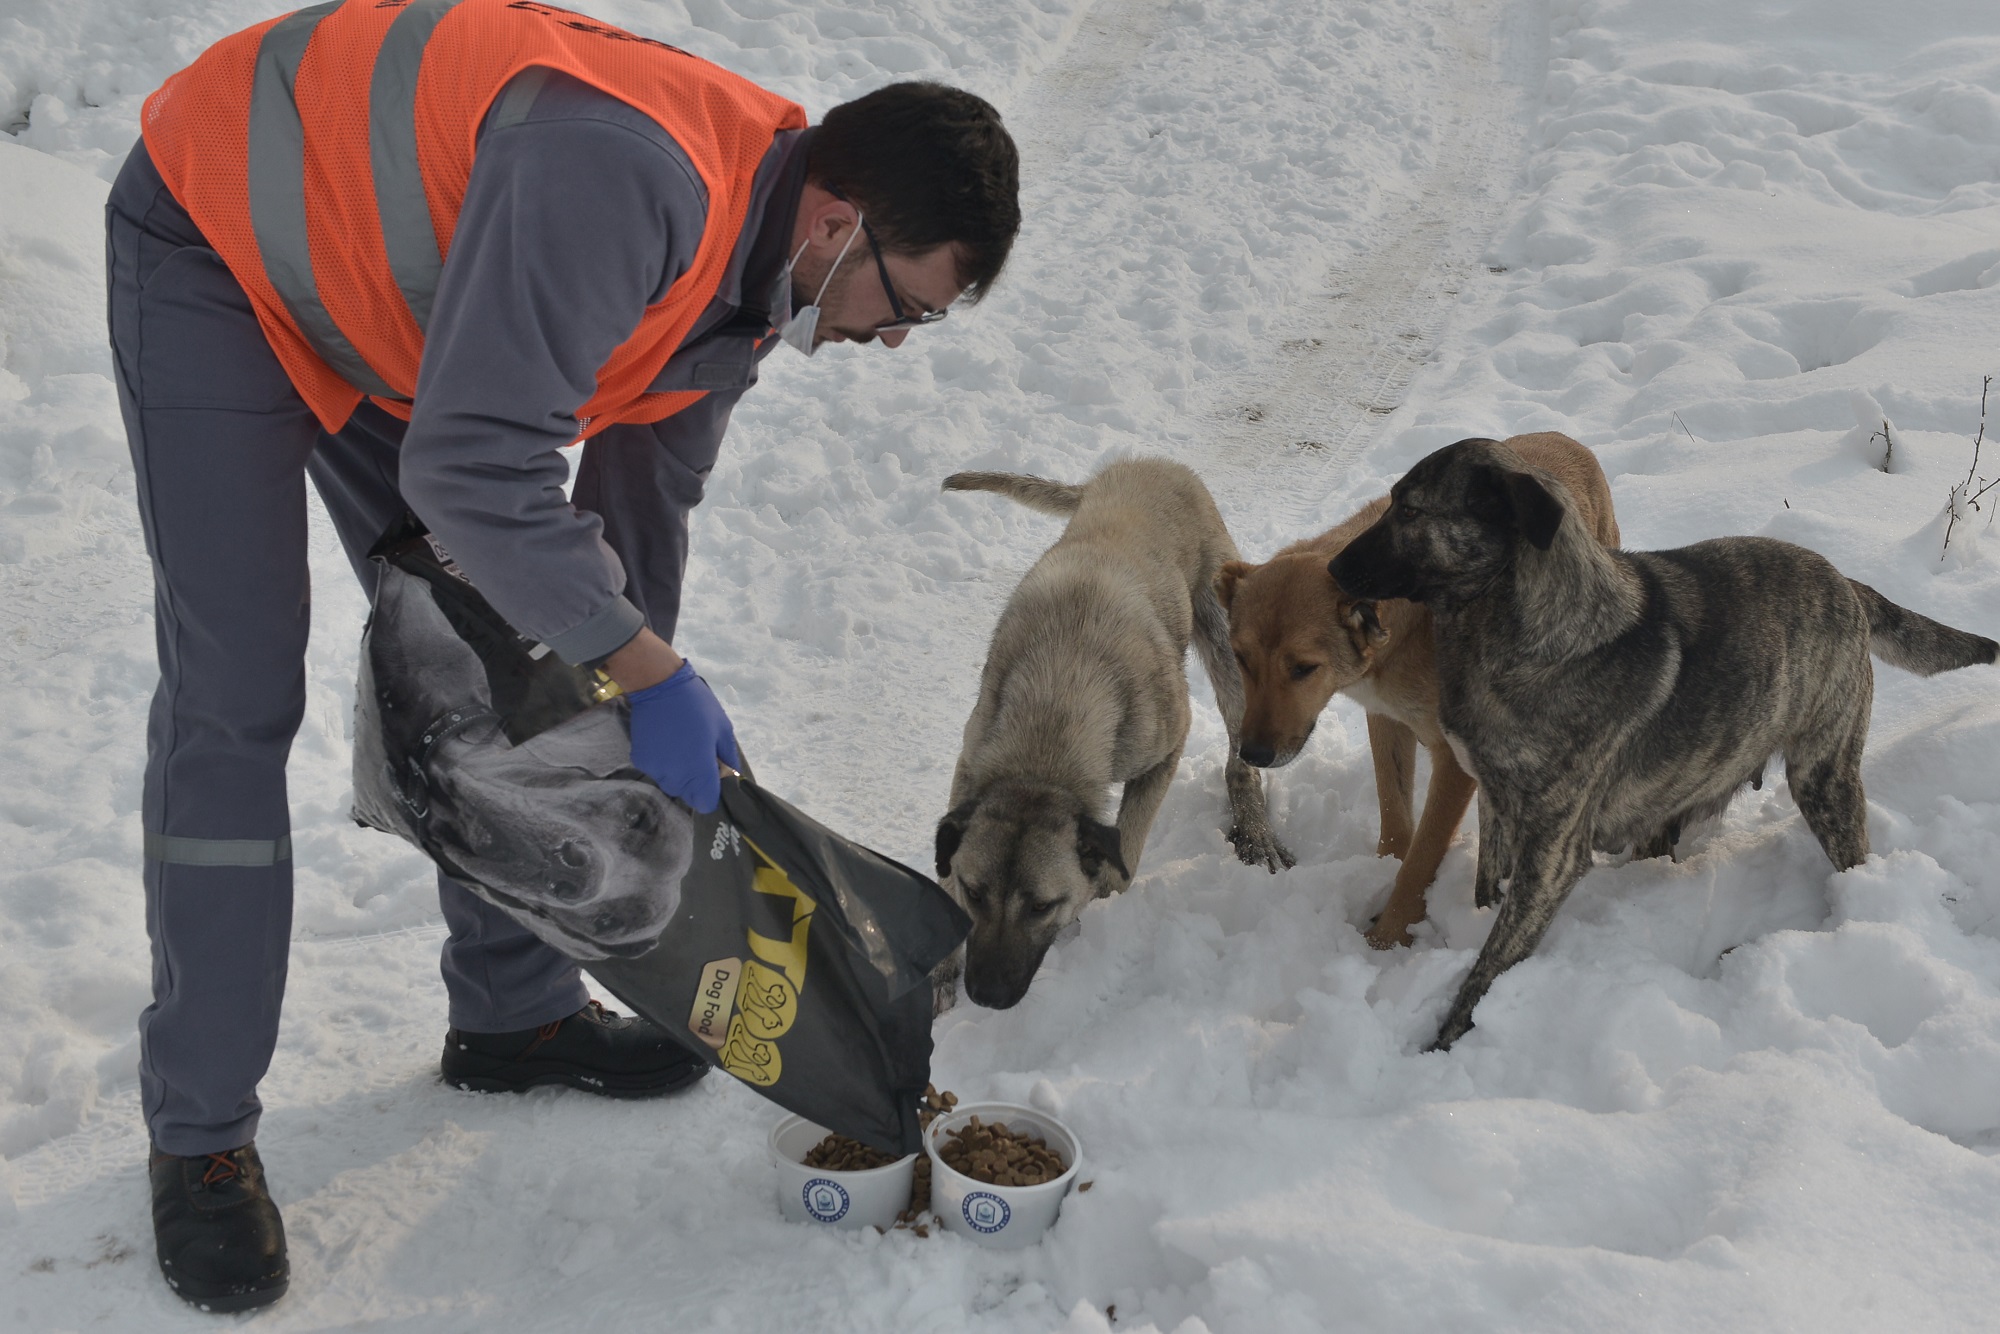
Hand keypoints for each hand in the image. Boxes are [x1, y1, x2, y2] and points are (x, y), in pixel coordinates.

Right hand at [625, 661, 738, 813]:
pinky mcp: (639, 761)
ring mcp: (655, 770)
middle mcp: (675, 777)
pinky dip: (662, 763)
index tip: (712, 778)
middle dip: (695, 783)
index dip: (711, 794)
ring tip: (680, 747)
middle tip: (697, 756)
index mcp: (699, 771)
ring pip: (670, 784)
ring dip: (678, 774)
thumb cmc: (697, 706)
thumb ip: (728, 758)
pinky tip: (665, 742)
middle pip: (687, 795)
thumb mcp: (723, 729)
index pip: (706, 804)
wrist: (659, 687)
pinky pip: (656, 771)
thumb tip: (731, 776)